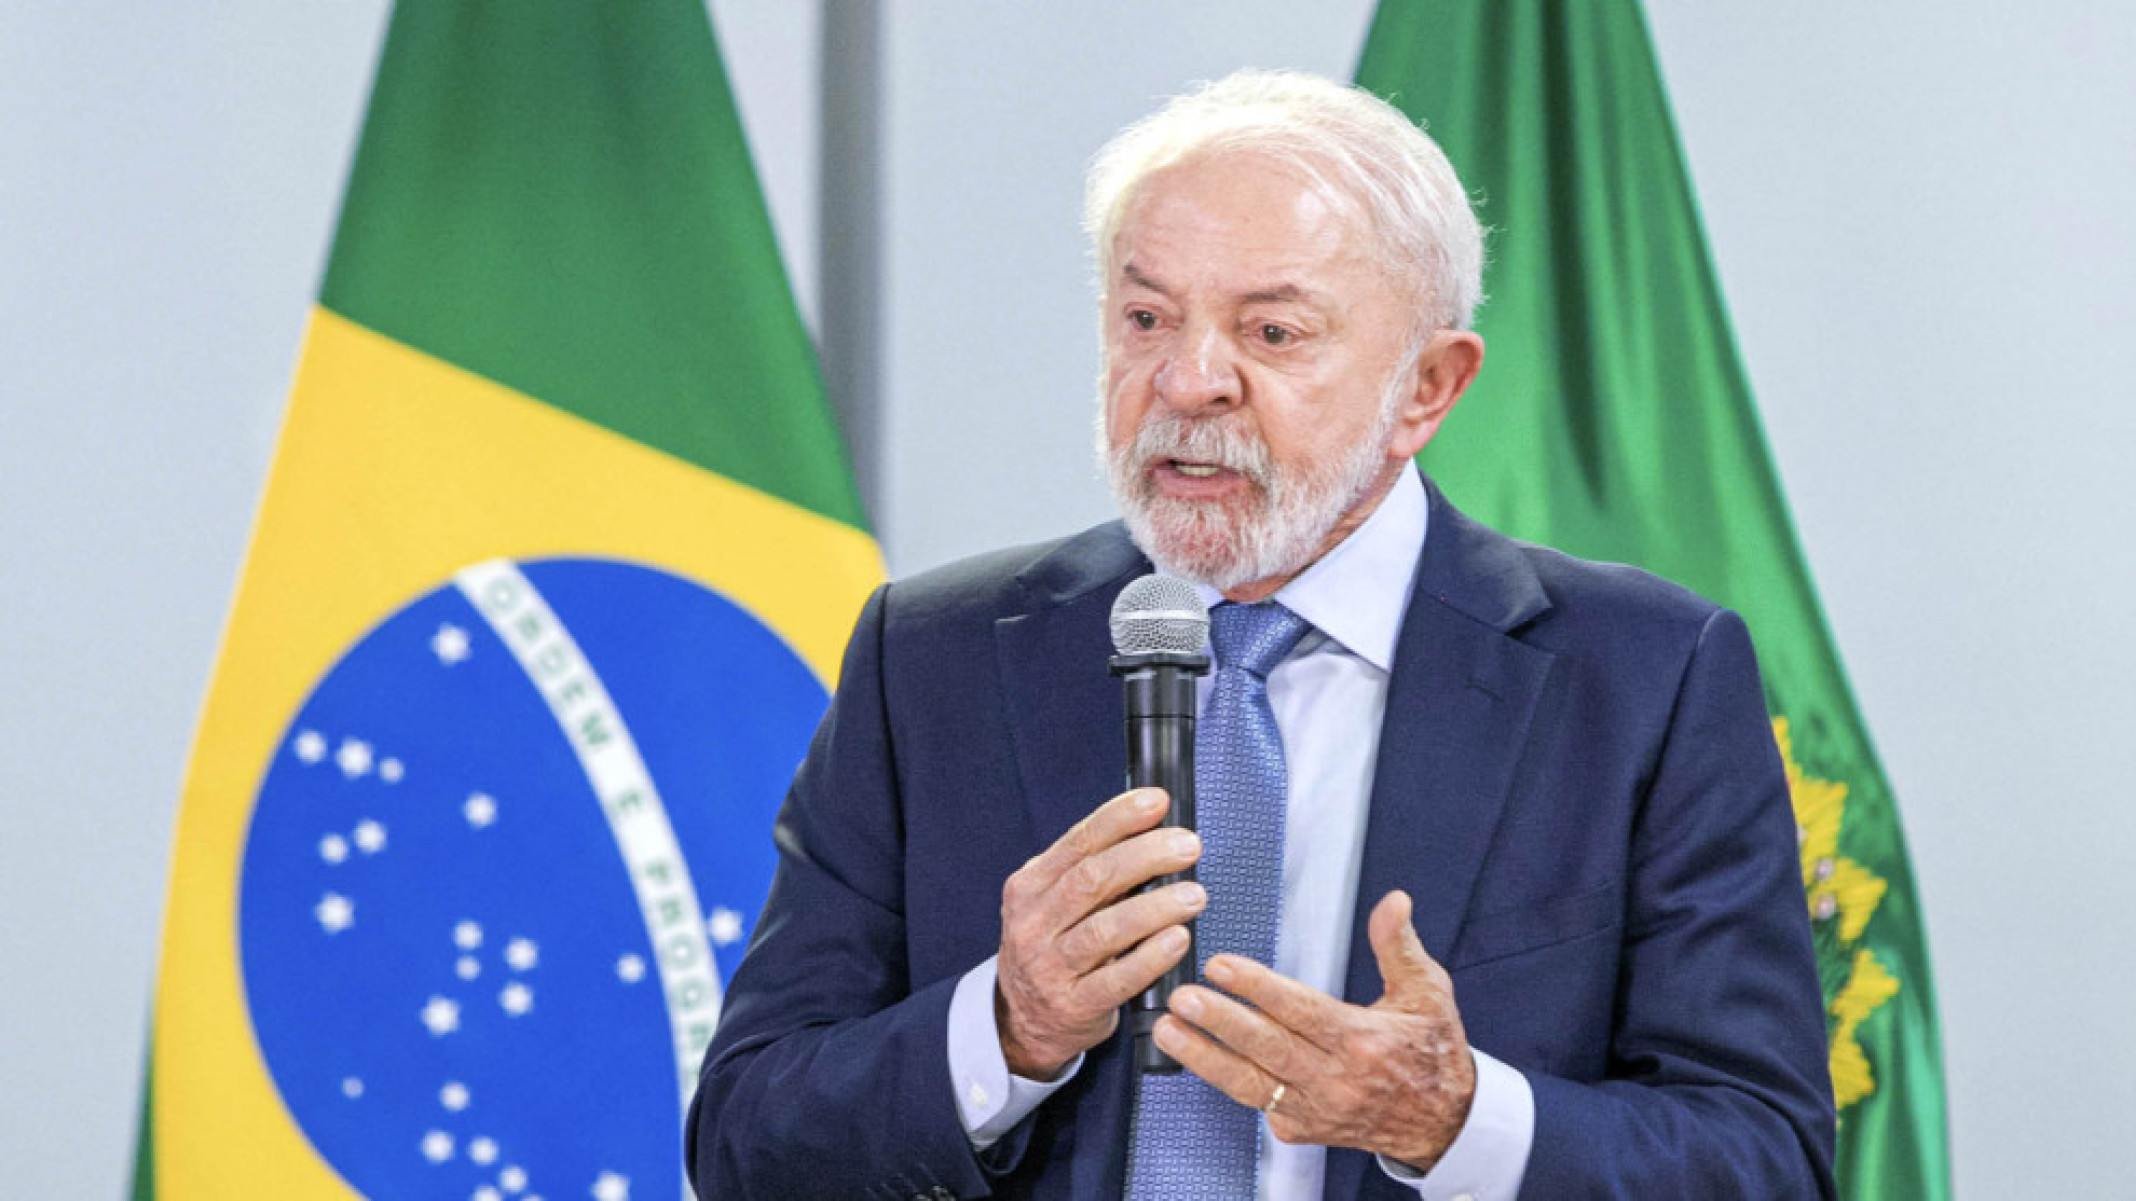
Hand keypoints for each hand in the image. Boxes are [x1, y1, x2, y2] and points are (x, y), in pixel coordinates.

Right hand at [995, 787, 1205, 1079]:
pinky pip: (1117, 979)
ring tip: (1194, 895)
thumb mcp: (1055, 903)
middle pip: (1092, 880)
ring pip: (1105, 929)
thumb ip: (1094, 871)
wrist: (1023, 1019)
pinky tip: (1178, 939)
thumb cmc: (1055, 948)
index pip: (1078, 842)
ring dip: (1156, 907)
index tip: (1158, 802)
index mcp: (1030, 886)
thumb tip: (1155, 829)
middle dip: (1145, 856)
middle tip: (1188, 846)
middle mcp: (1033, 923)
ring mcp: (1050, 967)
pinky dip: (1151, 957)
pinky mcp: (1073, 1005)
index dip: (1120, 818)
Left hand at [1153, 889, 1475, 1171]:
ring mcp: (1316, 1109)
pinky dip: (1225, 1081)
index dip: (1258, 988)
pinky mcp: (1301, 1129)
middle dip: (1219, 1021)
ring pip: (1250, 1083)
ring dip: (1204, 1057)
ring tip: (1167, 1031)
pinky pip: (1257, 1103)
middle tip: (1181, 998)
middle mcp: (1336, 1080)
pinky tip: (1193, 1057)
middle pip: (1267, 1048)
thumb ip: (1400, 946)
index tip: (1222, 965)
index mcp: (1363, 1041)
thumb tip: (1393, 902)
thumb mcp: (1428, 993)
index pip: (1301, 1011)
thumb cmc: (1432, 1053)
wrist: (1442, 1124)